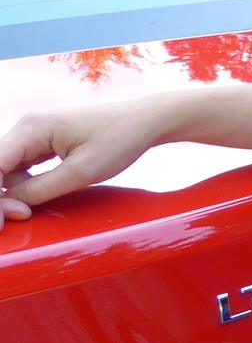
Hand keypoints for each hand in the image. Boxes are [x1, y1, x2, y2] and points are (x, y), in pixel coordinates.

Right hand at [0, 99, 169, 218]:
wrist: (146, 121)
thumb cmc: (120, 140)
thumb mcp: (81, 173)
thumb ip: (39, 190)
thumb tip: (8, 206)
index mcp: (33, 128)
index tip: (3, 221)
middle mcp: (27, 127)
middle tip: (21, 217)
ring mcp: (33, 135)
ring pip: (4, 171)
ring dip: (9, 193)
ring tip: (29, 210)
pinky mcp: (42, 144)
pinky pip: (19, 169)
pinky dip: (22, 186)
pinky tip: (33, 198)